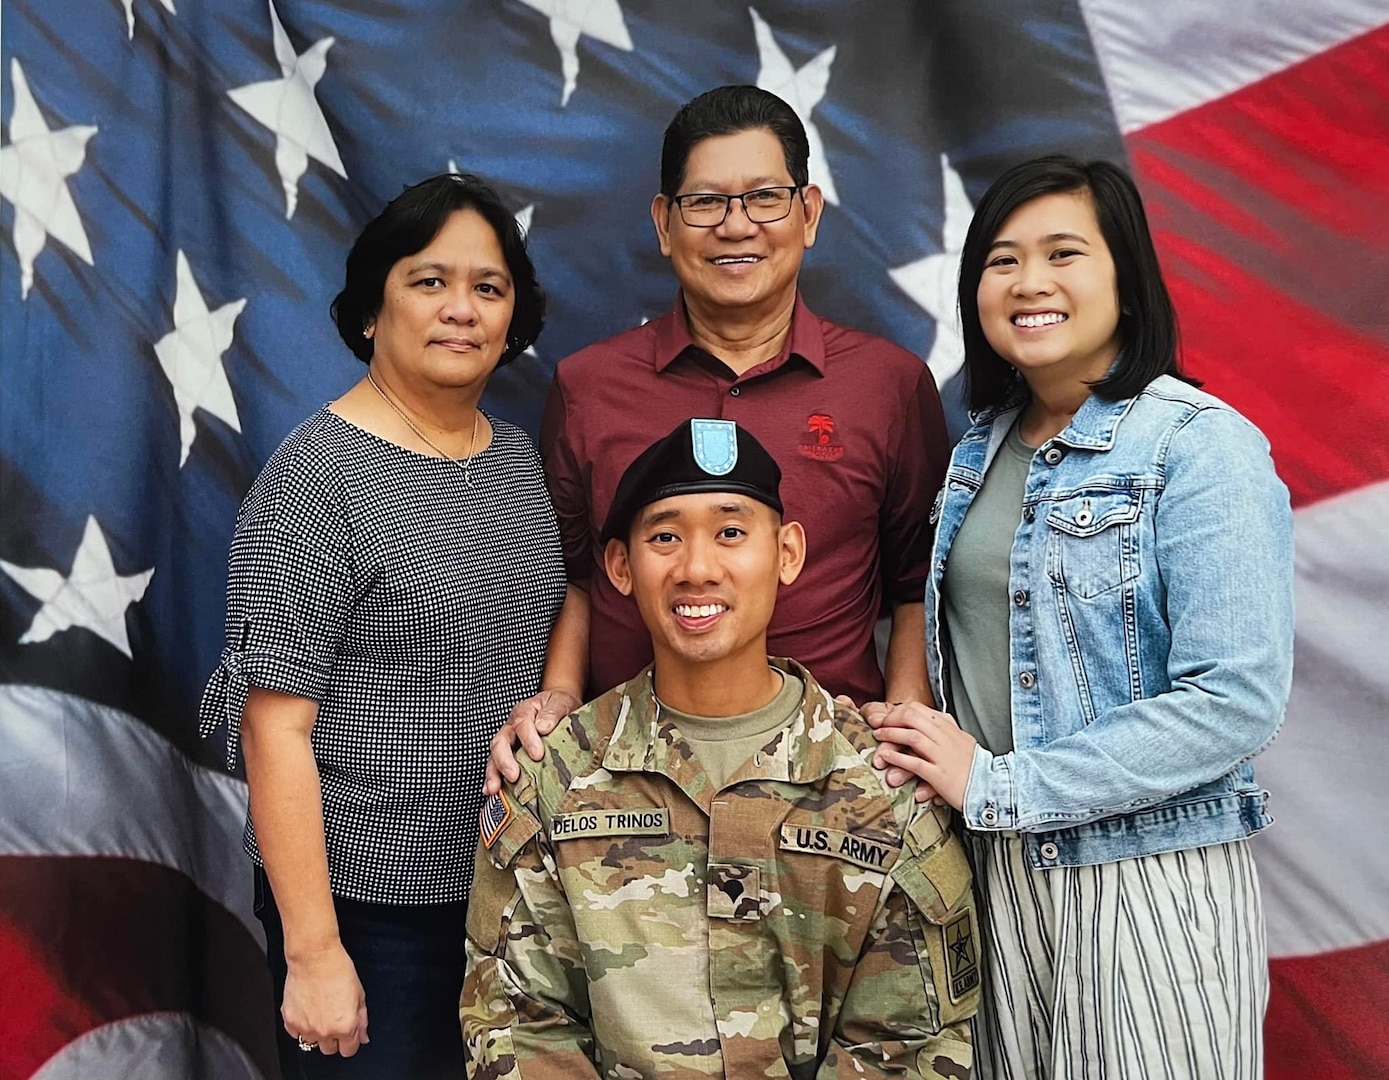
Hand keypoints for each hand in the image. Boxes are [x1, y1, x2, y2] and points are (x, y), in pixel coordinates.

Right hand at [282, 941, 368, 1056]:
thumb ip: (361, 1020)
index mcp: (345, 1026)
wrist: (314, 956)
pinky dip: (301, 1026)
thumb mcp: (360, 994)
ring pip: (311, 1043)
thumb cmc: (338, 970)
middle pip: (330, 1049)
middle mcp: (324, 1031)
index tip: (348, 1034)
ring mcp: (305, 1028)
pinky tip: (308, 1009)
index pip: (349, 1050)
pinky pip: (296, 1033)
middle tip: (333, 1019)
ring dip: (316, 1033)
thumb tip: (362, 1036)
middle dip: (333, 1038)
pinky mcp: (290, 1021)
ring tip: (320, 1012)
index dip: (350, 1041)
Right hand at [484, 690, 580, 794]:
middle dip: (505, 760)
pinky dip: (493, 778)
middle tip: (513, 775)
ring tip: (494, 788)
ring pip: (494, 755)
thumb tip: (543, 727)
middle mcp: (511, 727)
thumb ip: (552, 712)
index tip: (538, 754)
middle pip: (501, 742)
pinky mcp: (508, 754)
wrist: (558, 707)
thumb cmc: (559, 706)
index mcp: (525, 711)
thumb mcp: (561, 703)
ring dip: (494, 773)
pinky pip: (496, 766)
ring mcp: (508, 741)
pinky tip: (492, 791)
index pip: (522, 724)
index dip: (528, 739)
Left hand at [867, 701, 975, 809]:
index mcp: (950, 729)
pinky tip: (887, 757)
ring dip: (891, 735)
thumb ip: (948, 730)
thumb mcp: (963, 742)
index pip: (921, 709)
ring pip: (912, 737)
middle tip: (880, 725)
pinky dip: (898, 759)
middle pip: (913, 718)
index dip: (900, 710)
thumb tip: (934, 720)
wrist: (993, 788)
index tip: (890, 716)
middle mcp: (947, 739)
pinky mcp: (940, 776)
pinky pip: (915, 764)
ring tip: (878, 736)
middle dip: (892, 719)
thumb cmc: (975, 767)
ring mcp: (943, 756)